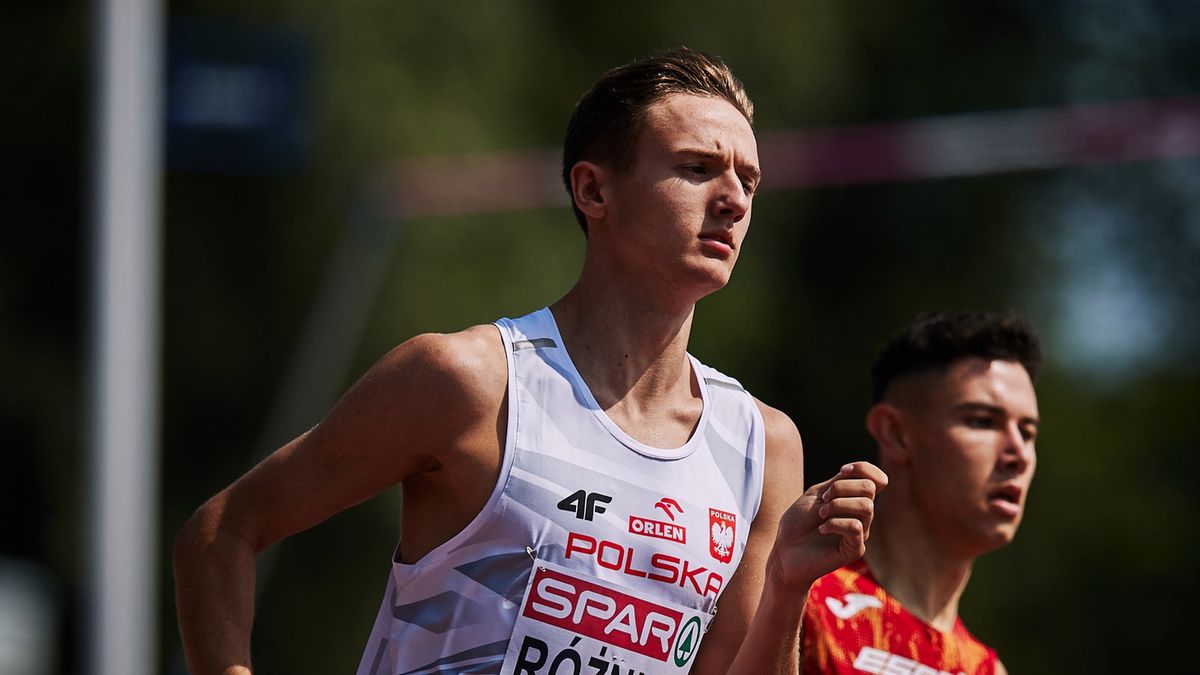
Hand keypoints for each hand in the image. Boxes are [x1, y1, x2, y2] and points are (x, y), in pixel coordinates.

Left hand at [766, 461, 886, 592]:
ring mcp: (860, 532)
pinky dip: (835, 523)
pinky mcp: (855, 549)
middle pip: (869, 488)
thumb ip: (839, 482)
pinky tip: (822, 529)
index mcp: (853, 499)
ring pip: (866, 506)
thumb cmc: (798, 522)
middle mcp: (861, 515)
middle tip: (823, 501)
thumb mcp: (817, 494)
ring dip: (837, 505)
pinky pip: (856, 527)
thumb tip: (857, 470)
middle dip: (841, 488)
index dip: (864, 468)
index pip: (877, 479)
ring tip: (821, 514)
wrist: (785, 551)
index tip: (842, 471)